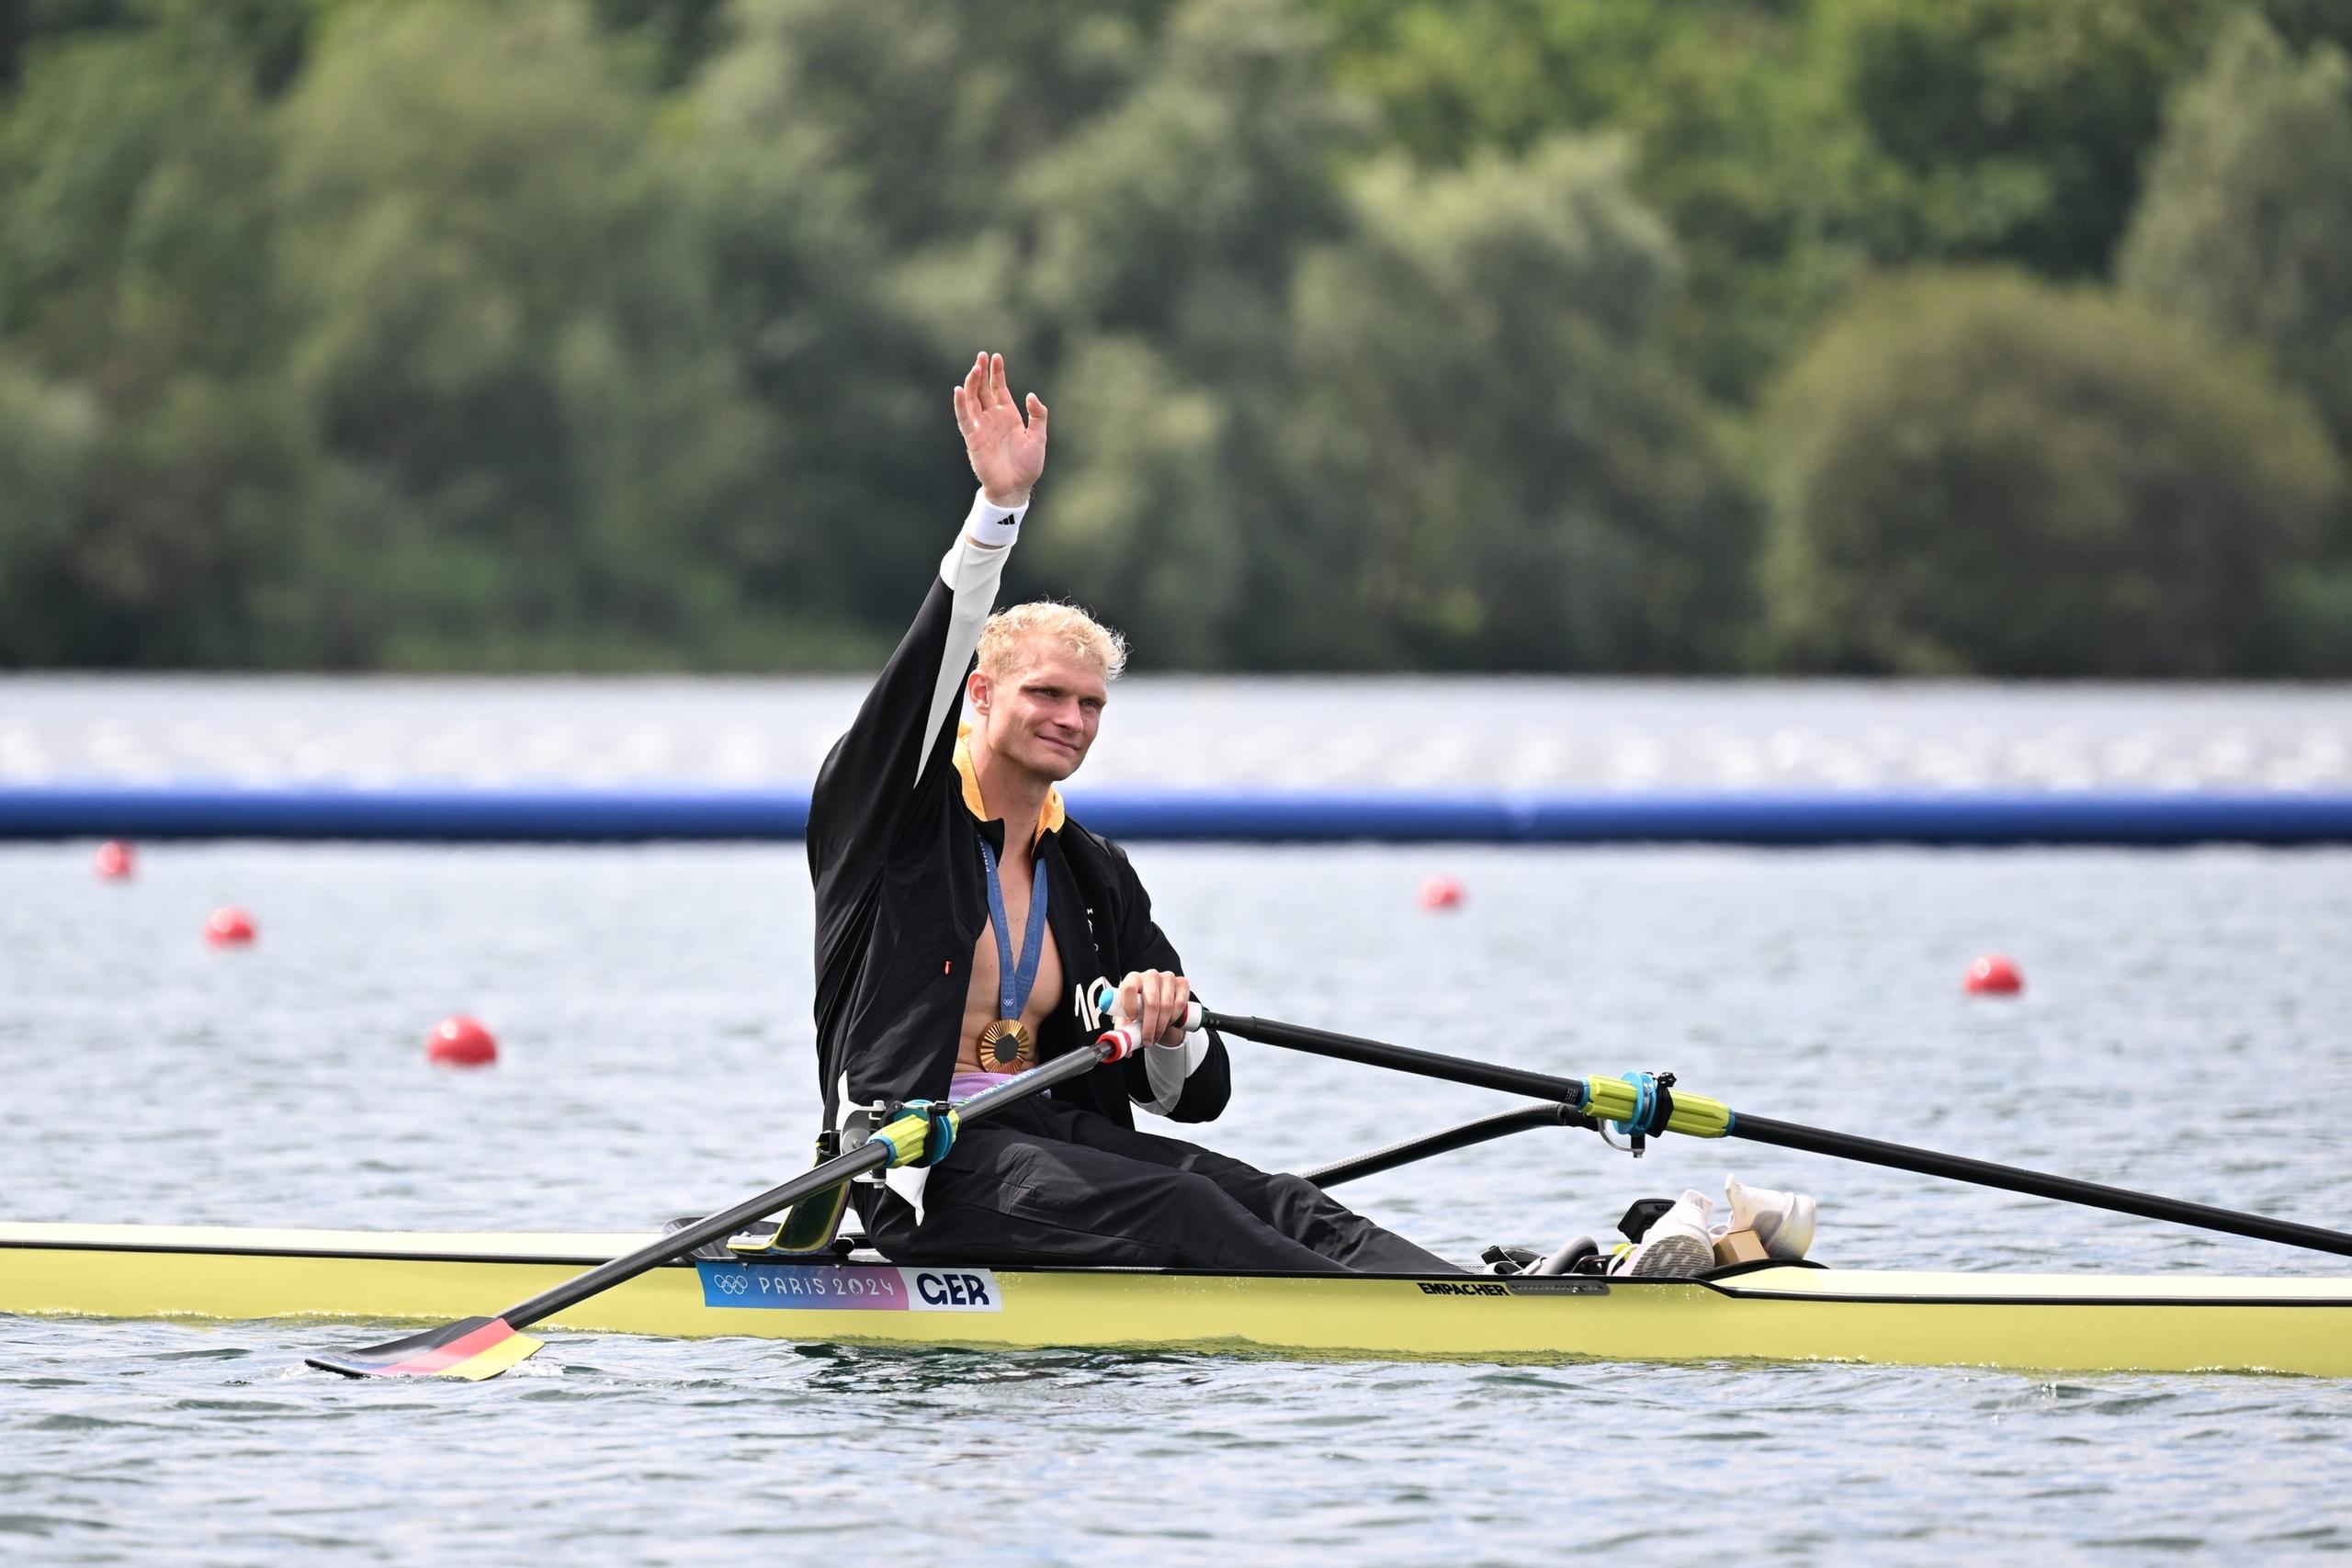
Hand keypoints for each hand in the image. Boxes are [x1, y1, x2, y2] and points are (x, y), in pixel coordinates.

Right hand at [954, 351, 1047, 506]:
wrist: (1016, 487)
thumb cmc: (1028, 465)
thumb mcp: (1039, 437)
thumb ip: (1038, 415)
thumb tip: (1031, 395)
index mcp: (1008, 415)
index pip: (999, 389)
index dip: (997, 373)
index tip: (996, 357)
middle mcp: (993, 418)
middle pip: (983, 390)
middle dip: (982, 372)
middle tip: (981, 355)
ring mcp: (981, 427)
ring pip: (972, 400)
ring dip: (972, 384)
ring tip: (975, 368)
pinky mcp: (973, 438)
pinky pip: (964, 418)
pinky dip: (960, 404)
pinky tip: (959, 390)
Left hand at [1116, 970, 1192, 1048]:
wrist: (1158, 1001)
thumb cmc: (1140, 1006)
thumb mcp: (1128, 1015)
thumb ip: (1123, 1028)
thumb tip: (1121, 1047)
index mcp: (1133, 979)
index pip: (1129, 988)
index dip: (1130, 1005)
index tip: (1132, 1019)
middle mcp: (1150, 976)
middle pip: (1151, 1002)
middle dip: (1150, 1026)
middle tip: (1147, 1040)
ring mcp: (1167, 978)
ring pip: (1167, 1006)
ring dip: (1162, 1026)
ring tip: (1156, 1036)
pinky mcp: (1182, 982)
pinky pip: (1180, 1003)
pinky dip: (1175, 1017)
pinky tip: (1168, 1023)